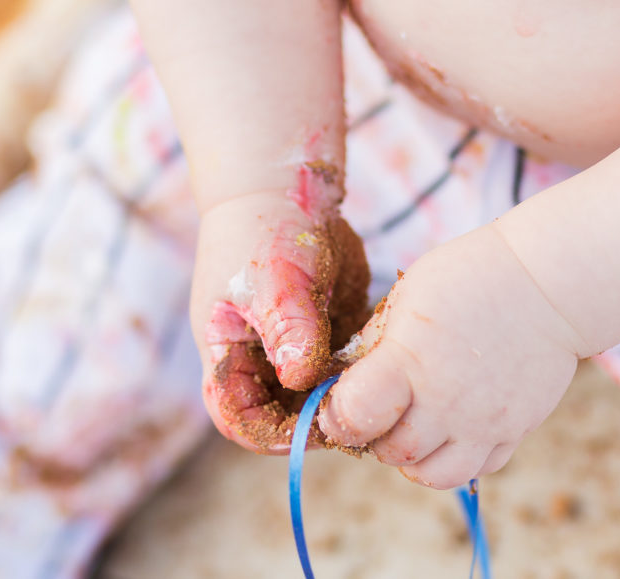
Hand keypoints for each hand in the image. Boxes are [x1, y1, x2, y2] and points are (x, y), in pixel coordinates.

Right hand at [192, 190, 368, 453]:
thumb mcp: (272, 281)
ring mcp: (295, 348)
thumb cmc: (262, 229)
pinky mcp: (328, 332)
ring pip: (320, 395)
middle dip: (318, 420)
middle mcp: (260, 360)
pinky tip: (391, 360)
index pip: (239, 419)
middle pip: (283, 416)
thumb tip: (302, 380)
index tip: (315, 428)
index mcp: (229, 355)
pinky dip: (365, 370)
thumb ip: (287, 330)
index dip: (271, 434)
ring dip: (346, 397)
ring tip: (380, 389)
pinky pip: (347, 367)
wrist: (286, 185)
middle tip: (361, 413)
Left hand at [318, 223, 587, 488]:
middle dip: (374, 435)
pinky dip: (457, 456)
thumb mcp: (408, 297)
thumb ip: (378, 345)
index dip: (336, 417)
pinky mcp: (515, 429)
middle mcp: (447, 402)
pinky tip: (453, 425)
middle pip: (391, 452)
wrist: (546, 281)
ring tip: (416, 424)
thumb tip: (348, 382)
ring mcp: (485, 422)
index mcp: (410, 361)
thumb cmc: (470, 277)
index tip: (339, 403)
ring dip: (413, 457)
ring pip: (433, 475)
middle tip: (380, 408)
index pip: (354, 417)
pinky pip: (478, 468)